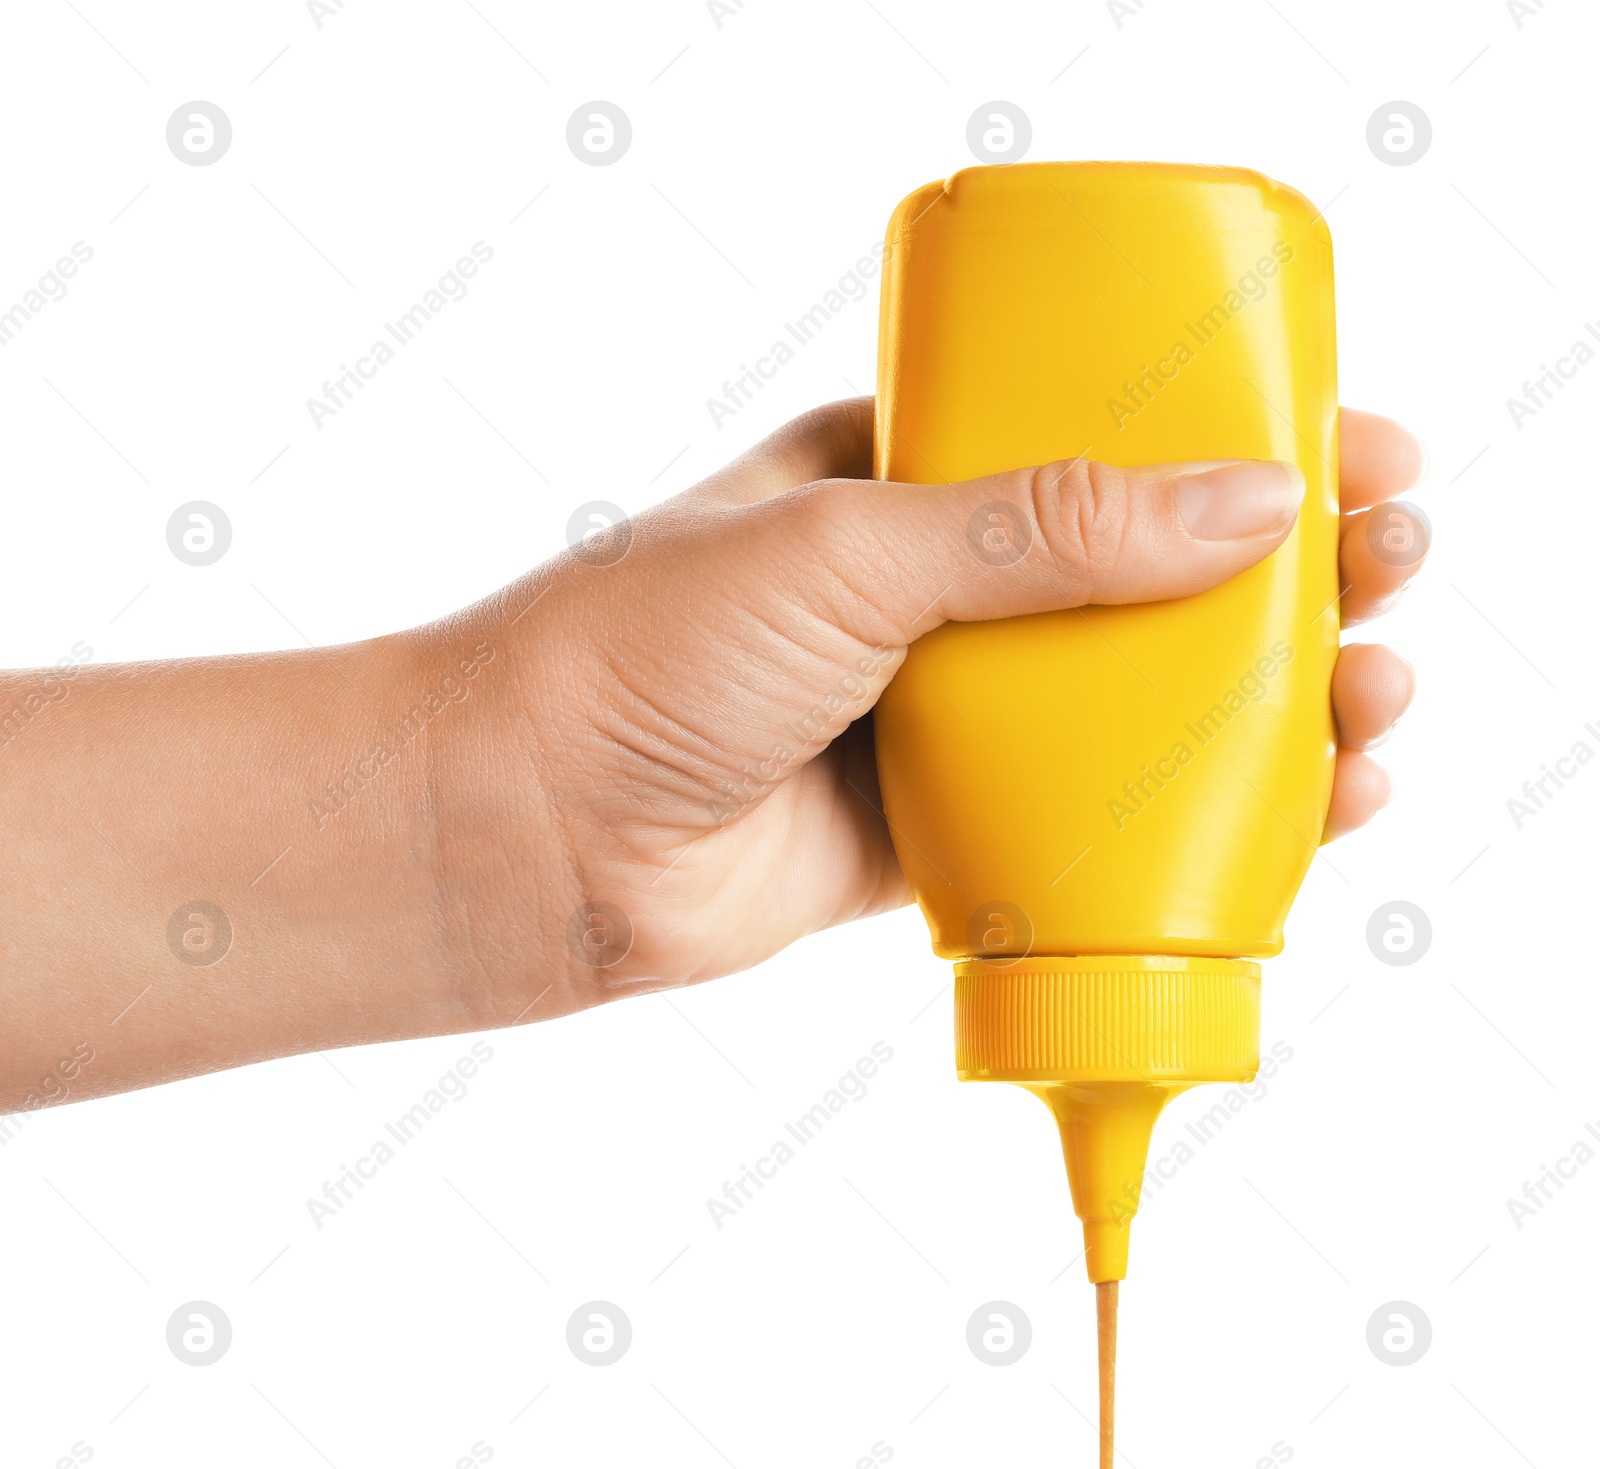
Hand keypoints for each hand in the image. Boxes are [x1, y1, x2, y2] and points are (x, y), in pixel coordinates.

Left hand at [432, 398, 1425, 1016]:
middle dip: (1285, 574)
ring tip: (1374, 700)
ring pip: (1136, 702)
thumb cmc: (636, 655)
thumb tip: (1248, 501)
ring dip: (1268, 702)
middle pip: (1148, 574)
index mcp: (903, 476)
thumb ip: (1041, 529)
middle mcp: (932, 590)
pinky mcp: (938, 830)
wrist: (522, 834)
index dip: (1239, 438)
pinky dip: (1195, 817)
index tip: (1357, 446)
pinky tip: (1297, 815)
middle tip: (1388, 574)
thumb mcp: (847, 545)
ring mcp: (941, 712)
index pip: (1105, 434)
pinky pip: (1092, 816)